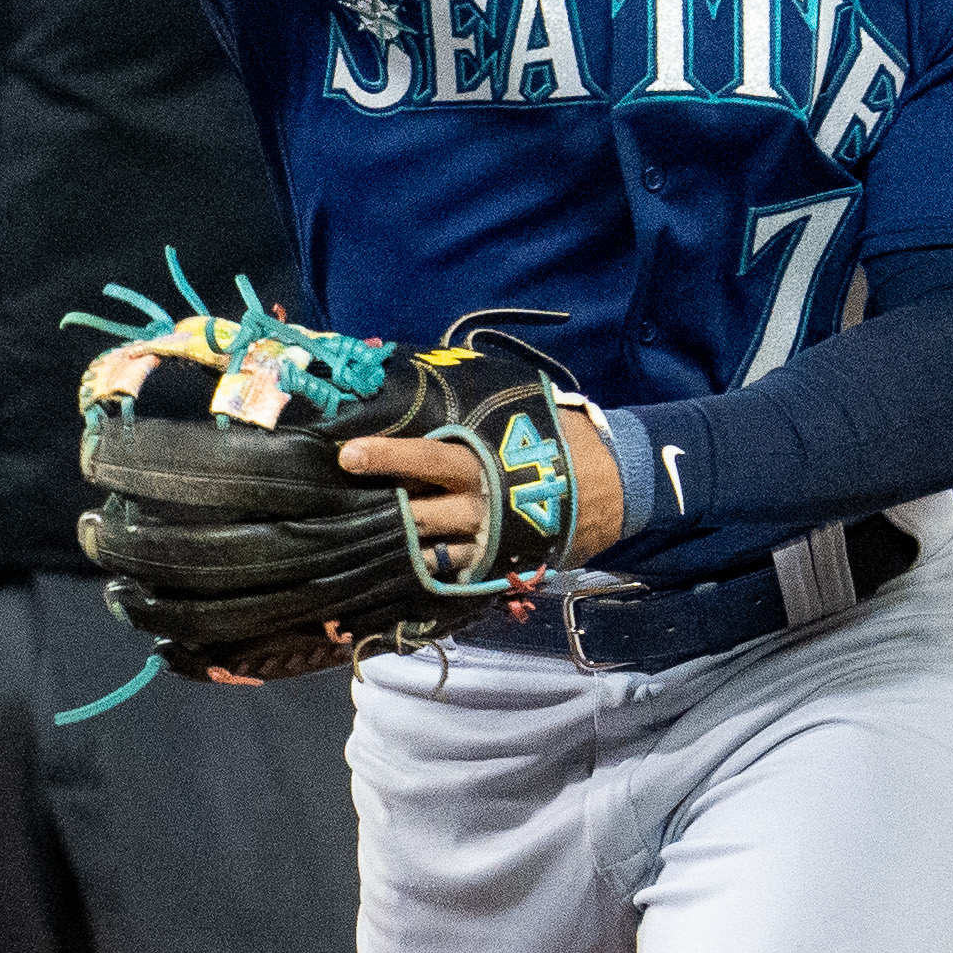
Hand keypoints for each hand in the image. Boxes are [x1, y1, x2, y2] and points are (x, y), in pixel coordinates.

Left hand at [345, 405, 626, 560]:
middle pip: (418, 512)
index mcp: (485, 464)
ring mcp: (486, 543)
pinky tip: (380, 578)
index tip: (347, 453)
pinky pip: (450, 577)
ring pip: (427, 551)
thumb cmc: (564, 442)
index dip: (386, 456)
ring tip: (345, 545)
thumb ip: (481, 408)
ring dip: (389, 546)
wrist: (619, 488)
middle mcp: (479, 507)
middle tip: (333, 504)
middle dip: (378, 508)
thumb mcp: (527, 416)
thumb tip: (431, 374)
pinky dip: (417, 577)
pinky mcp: (494, 569)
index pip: (427, 459)